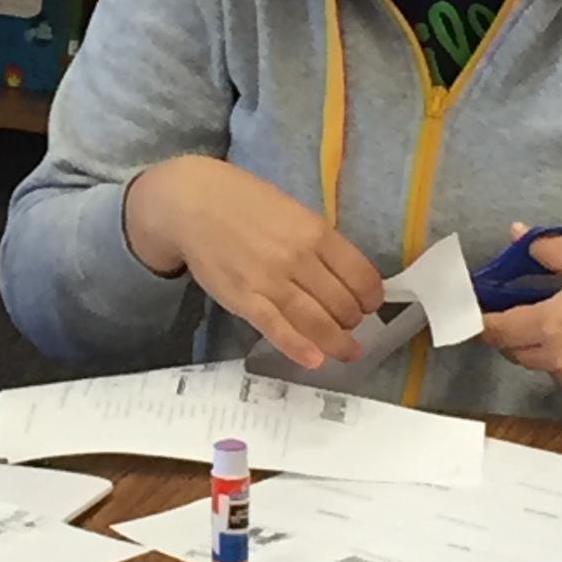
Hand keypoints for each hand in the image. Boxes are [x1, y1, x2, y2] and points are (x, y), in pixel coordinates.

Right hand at [123, 155, 385, 368]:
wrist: (191, 201)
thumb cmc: (243, 201)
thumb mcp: (291, 209)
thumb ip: (318, 239)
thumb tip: (344, 273)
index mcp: (316, 231)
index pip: (361, 276)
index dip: (371, 297)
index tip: (369, 304)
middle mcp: (299, 258)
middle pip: (343, 304)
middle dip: (353, 320)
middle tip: (350, 324)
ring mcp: (270, 281)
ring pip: (317, 322)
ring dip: (337, 342)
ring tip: (345, 350)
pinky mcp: (244, 299)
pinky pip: (278, 329)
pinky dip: (299, 348)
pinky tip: (315, 360)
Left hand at [478, 224, 561, 405]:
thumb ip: (544, 248)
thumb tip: (514, 234)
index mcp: (551, 326)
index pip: (495, 330)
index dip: (480, 319)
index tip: (473, 310)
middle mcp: (560, 361)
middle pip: (514, 351)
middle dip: (512, 331)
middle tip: (523, 307)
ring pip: (542, 366)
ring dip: (542, 347)